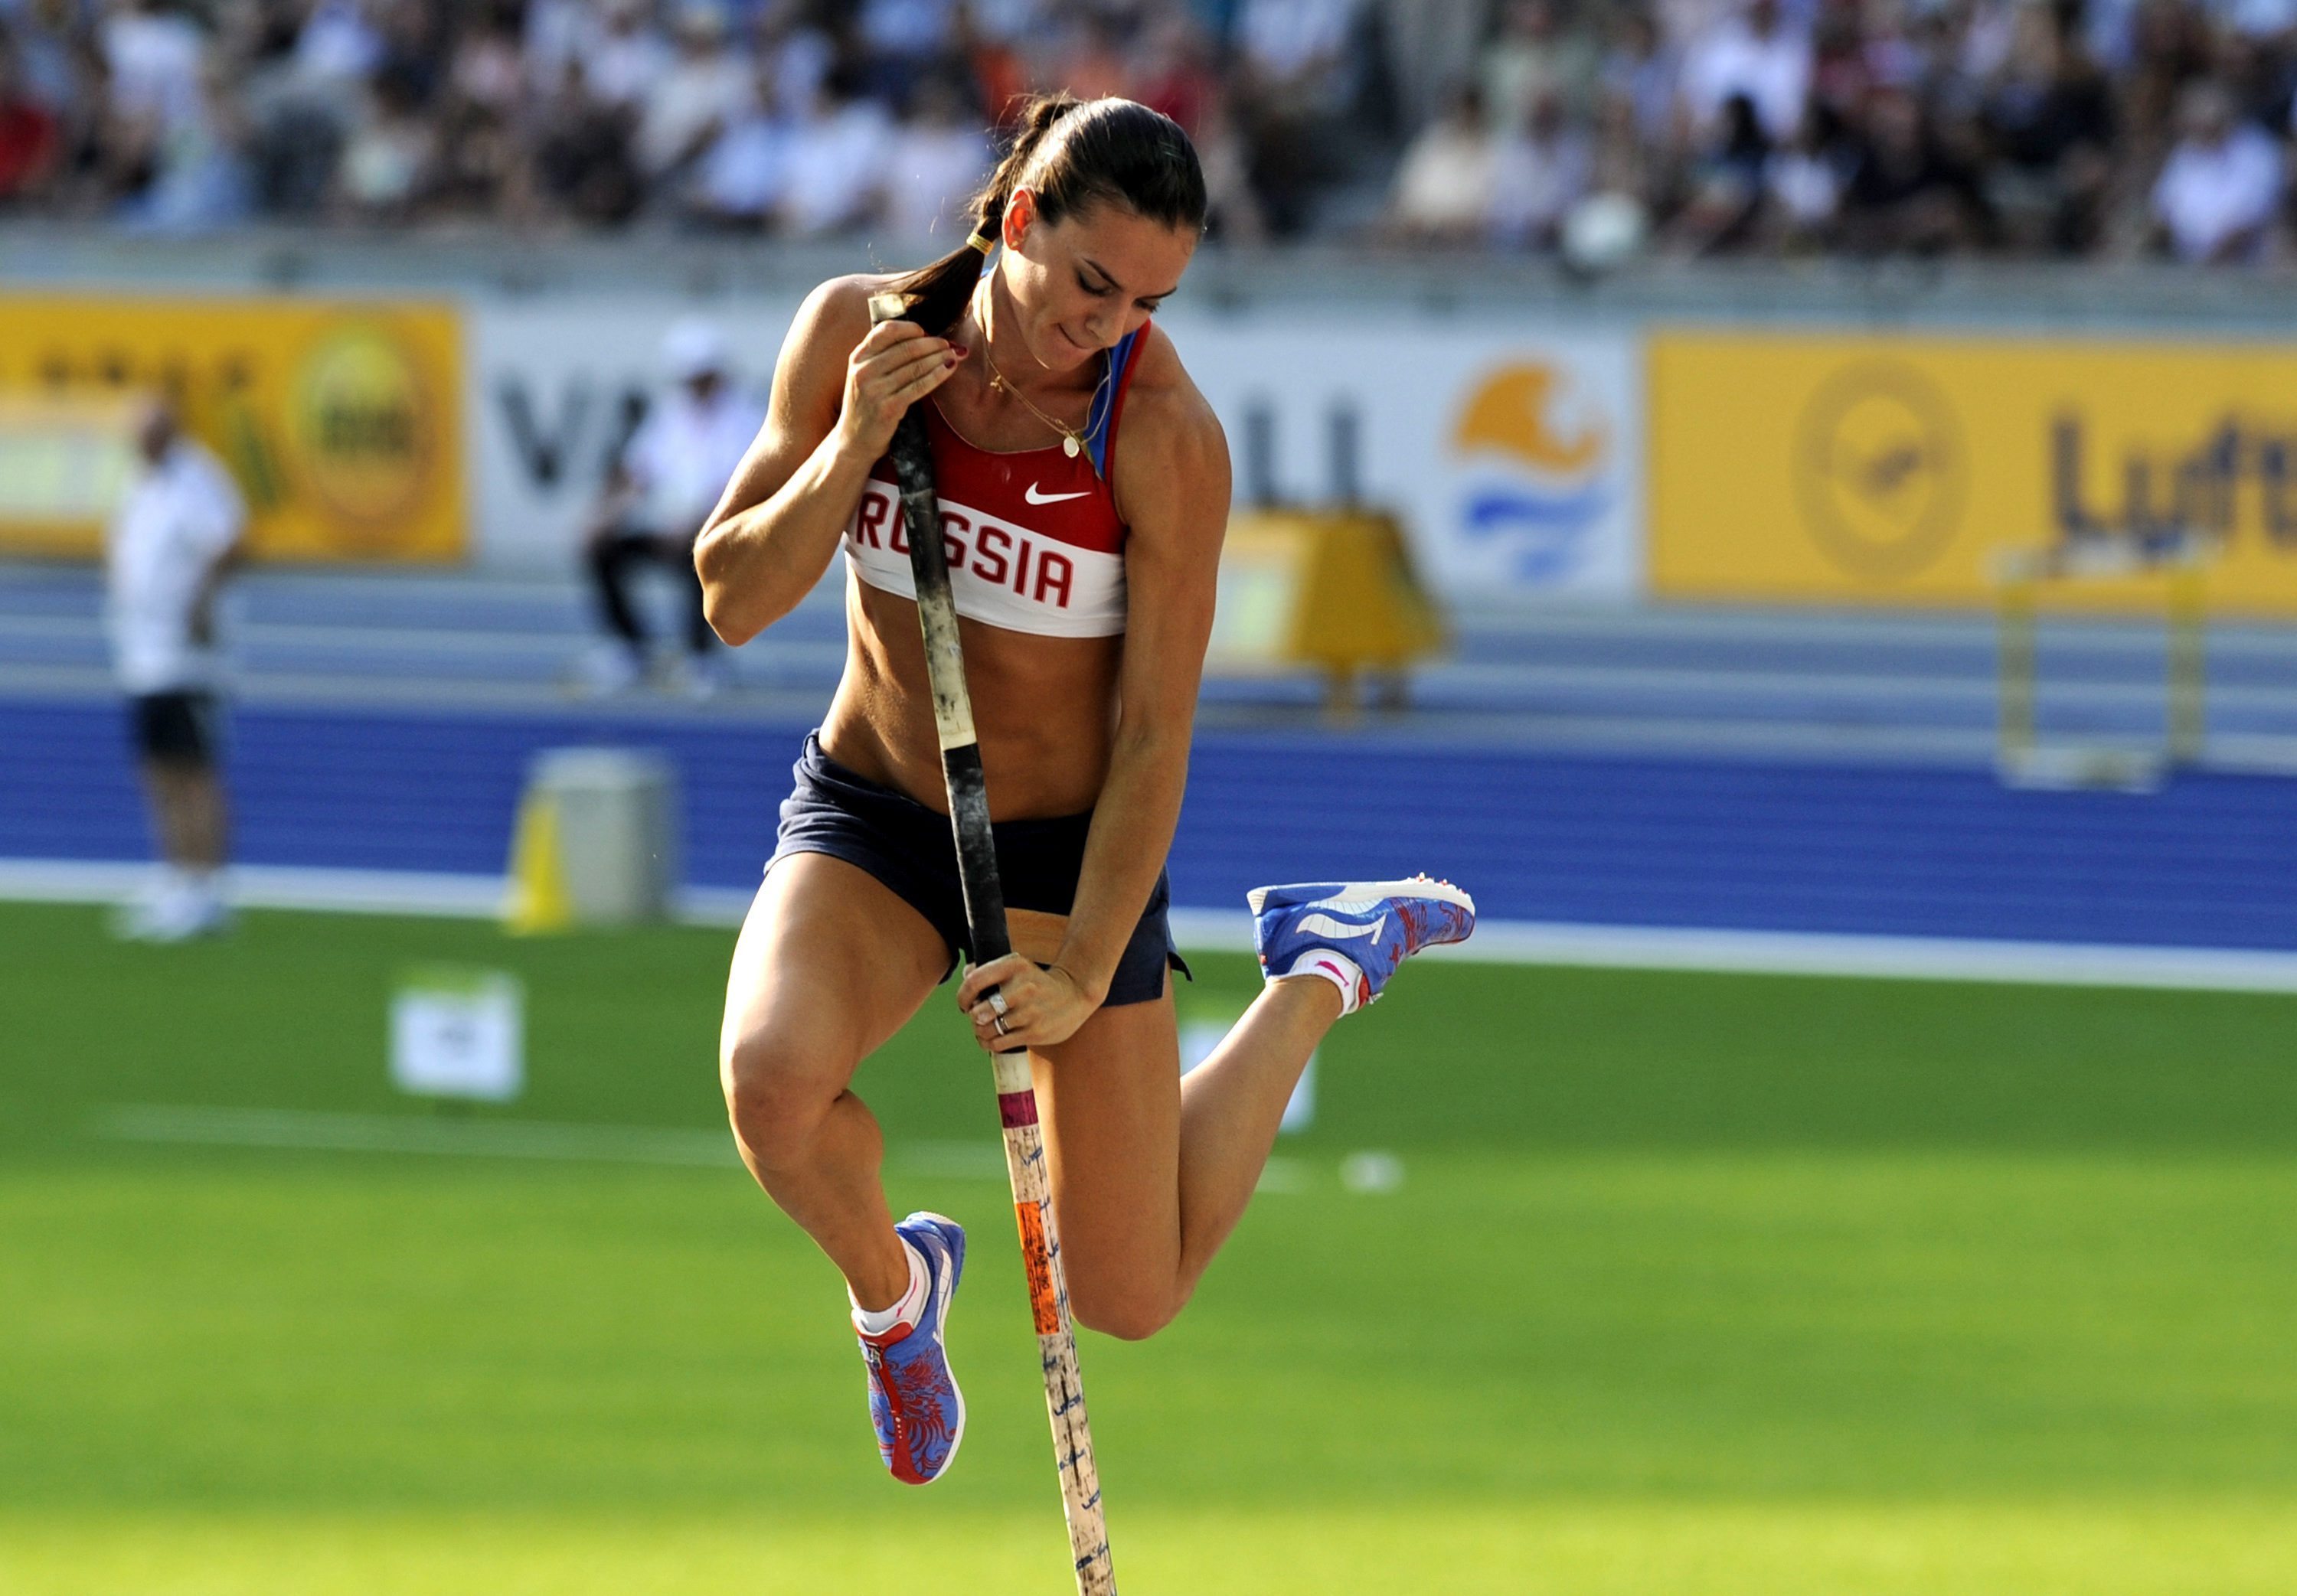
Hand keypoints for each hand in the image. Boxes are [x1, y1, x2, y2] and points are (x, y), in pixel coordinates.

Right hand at [837, 319, 964, 461]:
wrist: (854, 441)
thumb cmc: (867, 405)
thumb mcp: (866, 375)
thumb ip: (884, 356)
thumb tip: (923, 337)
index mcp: (858, 357)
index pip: (886, 330)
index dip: (911, 328)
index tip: (928, 332)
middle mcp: (864, 370)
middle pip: (906, 348)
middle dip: (933, 343)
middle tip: (951, 344)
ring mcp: (875, 390)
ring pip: (915, 366)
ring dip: (940, 358)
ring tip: (956, 355)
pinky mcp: (887, 408)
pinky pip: (918, 387)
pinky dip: (937, 376)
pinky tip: (949, 369)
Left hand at [957, 955, 1098, 1052]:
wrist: (1075, 994)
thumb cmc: (1038, 982)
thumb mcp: (1018, 968)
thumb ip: (990, 969)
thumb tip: (966, 974)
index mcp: (1015, 967)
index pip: (975, 981)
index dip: (962, 996)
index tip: (964, 1003)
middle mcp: (1023, 988)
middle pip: (979, 1011)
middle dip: (973, 1017)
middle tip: (978, 1017)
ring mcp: (1030, 1012)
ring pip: (988, 1029)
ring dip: (980, 1032)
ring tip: (984, 1029)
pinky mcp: (1035, 1032)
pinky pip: (999, 1043)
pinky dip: (989, 1044)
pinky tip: (991, 1039)